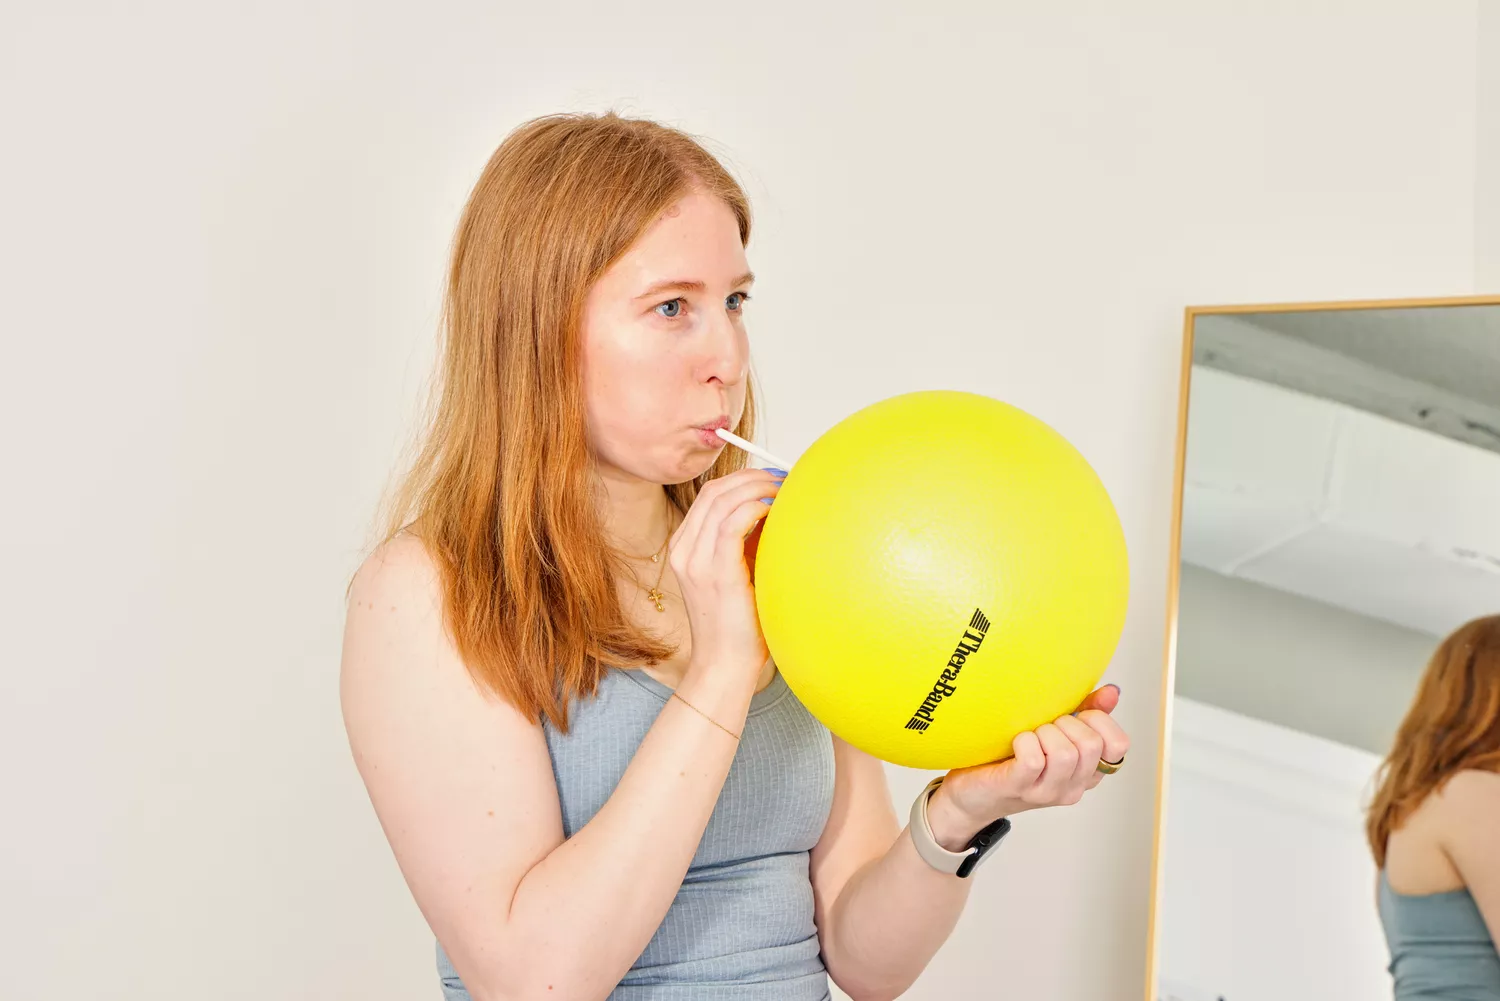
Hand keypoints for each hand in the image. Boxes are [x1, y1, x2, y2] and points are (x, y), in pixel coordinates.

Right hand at [669, 467, 783, 678]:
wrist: (724, 665)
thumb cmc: (737, 626)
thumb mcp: (736, 575)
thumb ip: (745, 544)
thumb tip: (775, 510)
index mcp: (684, 548)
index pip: (709, 496)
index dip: (741, 480)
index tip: (771, 479)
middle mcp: (683, 550)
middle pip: (714, 491)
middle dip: (752, 477)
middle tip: (783, 479)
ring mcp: (694, 560)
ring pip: (721, 500)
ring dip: (757, 488)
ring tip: (784, 492)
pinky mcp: (714, 572)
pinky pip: (732, 523)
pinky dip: (755, 508)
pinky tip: (775, 512)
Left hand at [925, 685, 1128, 848]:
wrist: (971, 795)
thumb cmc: (1012, 759)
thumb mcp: (1053, 734)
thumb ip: (1085, 713)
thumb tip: (1111, 692)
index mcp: (1087, 772)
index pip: (1119, 746)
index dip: (1100, 720)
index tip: (1076, 713)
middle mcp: (1073, 786)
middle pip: (1092, 745)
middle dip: (1068, 722)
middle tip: (1046, 725)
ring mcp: (1047, 791)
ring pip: (1066, 753)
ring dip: (1045, 732)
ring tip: (1031, 735)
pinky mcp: (1019, 788)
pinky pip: (1034, 760)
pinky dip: (1025, 741)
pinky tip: (1016, 741)